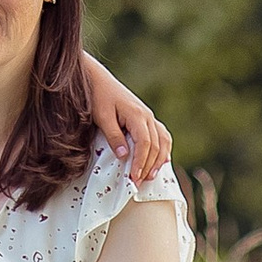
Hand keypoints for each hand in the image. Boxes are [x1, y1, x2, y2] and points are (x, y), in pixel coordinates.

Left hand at [88, 70, 171, 184]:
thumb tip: (123, 156)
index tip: (134, 178)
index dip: (140, 162)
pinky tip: (161, 160)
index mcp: (137, 115)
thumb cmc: (98, 96)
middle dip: (148, 166)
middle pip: (155, 145)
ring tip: (151, 176)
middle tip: (139, 182)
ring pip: (162, 141)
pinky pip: (161, 135)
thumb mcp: (102, 117)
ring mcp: (148, 116)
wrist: (98, 79)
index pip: (144, 144)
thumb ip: (113, 136)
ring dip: (158, 160)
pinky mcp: (146, 117)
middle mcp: (147, 115)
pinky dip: (163, 149)